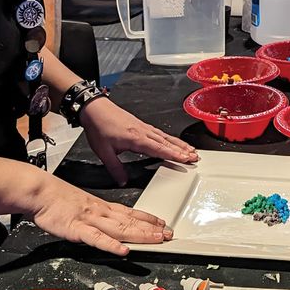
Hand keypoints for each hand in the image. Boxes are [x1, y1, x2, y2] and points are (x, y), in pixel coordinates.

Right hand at [27, 174, 172, 255]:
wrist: (38, 191)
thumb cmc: (55, 198)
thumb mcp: (80, 203)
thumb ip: (94, 215)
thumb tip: (106, 223)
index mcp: (100, 206)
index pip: (129, 212)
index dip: (147, 218)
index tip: (162, 224)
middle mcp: (99, 212)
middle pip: (130, 222)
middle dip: (151, 229)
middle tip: (169, 234)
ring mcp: (89, 220)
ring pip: (119, 229)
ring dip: (140, 235)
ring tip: (156, 239)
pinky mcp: (77, 229)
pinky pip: (96, 239)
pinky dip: (111, 245)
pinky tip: (123, 250)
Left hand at [79, 97, 198, 186]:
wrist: (94, 108)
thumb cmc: (99, 126)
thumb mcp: (103, 151)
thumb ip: (115, 168)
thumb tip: (122, 182)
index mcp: (135, 138)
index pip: (159, 148)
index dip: (174, 155)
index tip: (186, 159)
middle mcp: (142, 131)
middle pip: (166, 142)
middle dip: (182, 150)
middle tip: (195, 157)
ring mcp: (142, 127)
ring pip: (164, 136)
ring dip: (178, 144)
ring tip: (190, 150)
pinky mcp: (139, 124)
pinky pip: (158, 132)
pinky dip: (168, 138)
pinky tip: (172, 141)